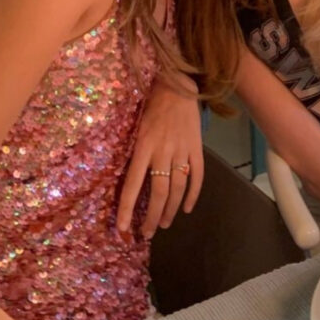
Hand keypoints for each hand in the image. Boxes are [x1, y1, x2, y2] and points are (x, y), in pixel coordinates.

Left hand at [117, 74, 203, 236]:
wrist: (177, 86)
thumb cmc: (151, 105)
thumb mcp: (135, 128)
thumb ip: (134, 153)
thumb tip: (128, 181)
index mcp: (143, 147)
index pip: (132, 185)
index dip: (126, 209)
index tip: (122, 229)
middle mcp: (162, 152)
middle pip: (158, 192)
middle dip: (151, 216)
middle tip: (147, 233)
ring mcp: (182, 150)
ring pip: (178, 188)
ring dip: (170, 209)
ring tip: (164, 223)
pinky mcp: (196, 148)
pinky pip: (197, 176)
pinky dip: (193, 194)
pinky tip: (187, 208)